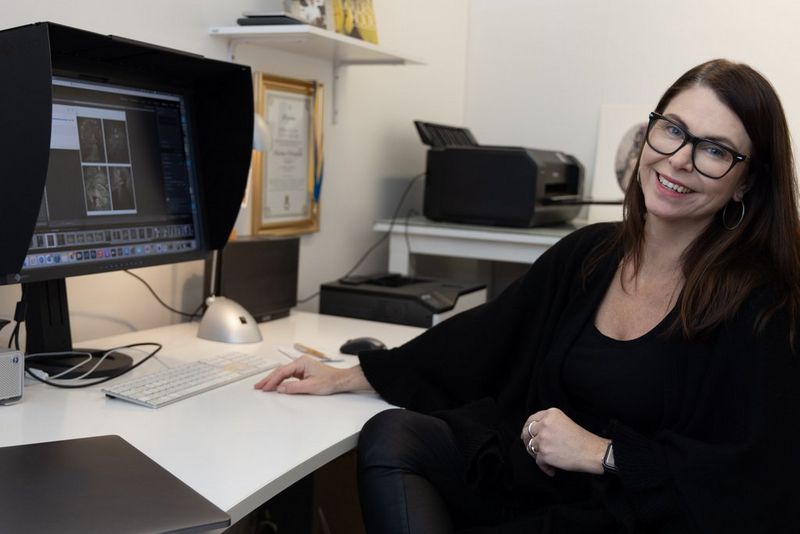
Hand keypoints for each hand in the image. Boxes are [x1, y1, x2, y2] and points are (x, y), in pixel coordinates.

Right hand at [253, 356, 371, 394]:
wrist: (340, 380)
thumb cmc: (329, 381)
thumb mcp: (311, 387)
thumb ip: (294, 388)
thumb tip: (280, 388)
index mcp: (301, 363)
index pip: (282, 372)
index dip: (272, 381)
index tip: (265, 388)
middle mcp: (300, 362)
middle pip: (280, 371)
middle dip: (268, 379)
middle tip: (258, 386)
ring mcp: (301, 367)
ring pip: (283, 373)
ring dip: (273, 380)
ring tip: (263, 386)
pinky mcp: (302, 371)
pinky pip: (288, 375)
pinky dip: (280, 380)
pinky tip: (274, 385)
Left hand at [520, 407, 608, 476]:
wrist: (591, 451)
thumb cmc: (581, 439)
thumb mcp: (564, 422)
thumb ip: (549, 423)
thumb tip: (532, 431)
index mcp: (550, 414)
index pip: (531, 419)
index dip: (527, 428)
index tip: (526, 434)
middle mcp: (544, 424)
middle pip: (527, 432)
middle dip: (527, 441)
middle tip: (533, 448)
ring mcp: (543, 439)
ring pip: (531, 447)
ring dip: (537, 455)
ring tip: (546, 459)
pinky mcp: (544, 453)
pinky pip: (538, 461)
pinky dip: (545, 467)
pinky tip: (552, 470)